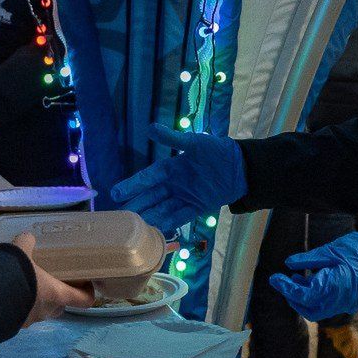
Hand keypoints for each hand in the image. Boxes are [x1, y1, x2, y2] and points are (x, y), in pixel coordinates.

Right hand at [11, 233, 91, 323]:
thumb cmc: (15, 275)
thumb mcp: (22, 252)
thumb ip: (27, 243)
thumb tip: (28, 238)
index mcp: (57, 295)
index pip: (84, 300)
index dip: (87, 293)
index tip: (84, 284)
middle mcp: (47, 310)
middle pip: (60, 307)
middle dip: (58, 297)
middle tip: (50, 283)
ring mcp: (30, 321)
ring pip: (41, 312)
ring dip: (37, 302)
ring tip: (26, 288)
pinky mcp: (14, 325)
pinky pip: (21, 316)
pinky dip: (19, 307)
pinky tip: (8, 296)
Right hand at [107, 126, 245, 232]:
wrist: (242, 167)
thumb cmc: (217, 151)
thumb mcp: (195, 143)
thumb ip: (173, 138)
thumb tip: (150, 127)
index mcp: (171, 168)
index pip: (148, 177)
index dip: (132, 185)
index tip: (115, 193)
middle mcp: (175, 184)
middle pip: (151, 196)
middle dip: (136, 205)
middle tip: (119, 216)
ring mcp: (185, 197)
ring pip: (162, 208)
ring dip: (150, 217)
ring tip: (134, 227)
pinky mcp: (197, 207)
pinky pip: (179, 216)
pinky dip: (169, 223)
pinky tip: (156, 230)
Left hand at [270, 229, 357, 321]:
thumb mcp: (330, 251)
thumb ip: (308, 260)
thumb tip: (289, 264)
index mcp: (330, 289)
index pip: (301, 295)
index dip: (285, 288)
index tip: (274, 278)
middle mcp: (336, 302)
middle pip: (307, 309)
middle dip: (293, 297)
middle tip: (283, 281)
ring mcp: (344, 303)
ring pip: (317, 309)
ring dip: (304, 297)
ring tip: (297, 277)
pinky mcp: (349, 301)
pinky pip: (327, 305)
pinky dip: (316, 296)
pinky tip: (313, 279)